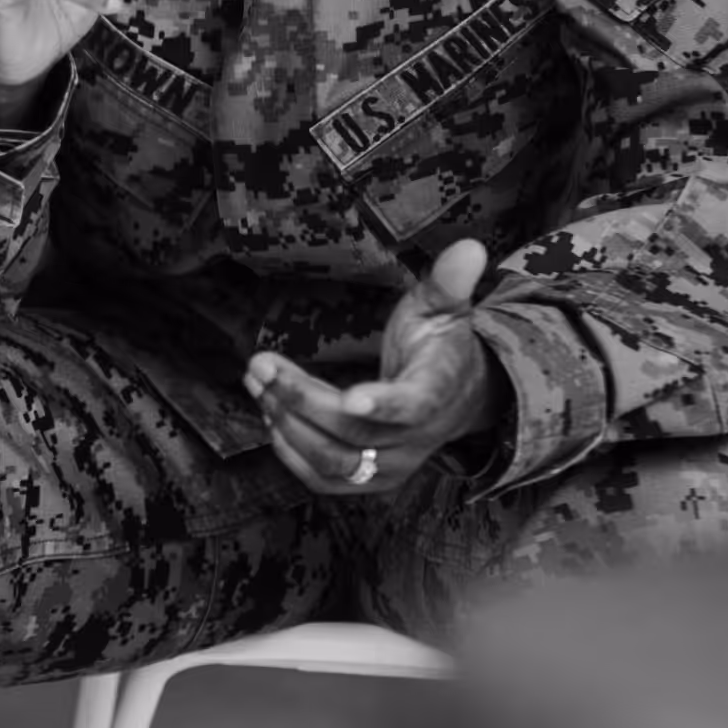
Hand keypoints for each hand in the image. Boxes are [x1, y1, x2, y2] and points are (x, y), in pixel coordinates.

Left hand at [245, 239, 506, 496]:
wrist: (459, 398)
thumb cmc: (440, 347)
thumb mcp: (445, 309)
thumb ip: (449, 282)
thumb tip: (469, 247)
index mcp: (435, 394)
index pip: (411, 407)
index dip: (381, 406)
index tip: (350, 398)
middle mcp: (416, 441)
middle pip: (352, 434)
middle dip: (300, 399)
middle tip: (260, 365)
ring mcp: (393, 467)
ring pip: (332, 460)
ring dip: (286, 422)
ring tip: (257, 381)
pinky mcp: (370, 481)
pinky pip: (325, 479)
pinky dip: (291, 450)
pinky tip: (270, 413)